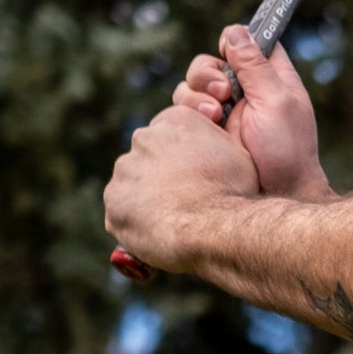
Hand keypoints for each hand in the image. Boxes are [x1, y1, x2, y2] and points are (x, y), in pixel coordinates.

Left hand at [105, 104, 260, 272]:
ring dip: (146, 198)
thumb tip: (211, 149)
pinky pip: (122, 212)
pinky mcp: (114, 201)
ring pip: (132, 185)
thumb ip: (215, 144)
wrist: (215, 227)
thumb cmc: (233, 193)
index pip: (170, 133)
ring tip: (172, 219)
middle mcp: (144, 139)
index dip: (181, 156)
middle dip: (160, 175)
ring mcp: (125, 170)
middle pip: (147, 157)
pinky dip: (135, 222)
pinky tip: (157, 232)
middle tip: (183, 199)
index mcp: (176, 121)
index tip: (192, 174)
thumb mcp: (238, 154)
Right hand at [172, 25, 331, 201]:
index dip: (235, 42)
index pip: (249, 43)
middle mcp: (244, 91)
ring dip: (196, 95)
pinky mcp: (206, 131)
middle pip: (210, 63)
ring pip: (191, 87)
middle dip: (208, 74)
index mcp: (270, 78)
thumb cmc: (287, 150)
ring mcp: (223, 112)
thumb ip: (255, 67)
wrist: (275, 192)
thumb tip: (235, 30)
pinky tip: (205, 125)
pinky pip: (182, 111)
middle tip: (223, 93)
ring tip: (215, 115)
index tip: (227, 51)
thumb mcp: (276, 102)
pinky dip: (187, 112)